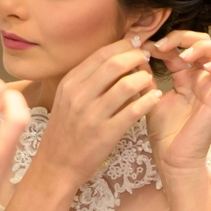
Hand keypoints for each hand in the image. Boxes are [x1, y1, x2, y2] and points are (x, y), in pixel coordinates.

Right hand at [37, 40, 159, 189]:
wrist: (56, 166)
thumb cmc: (65, 131)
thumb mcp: (67, 99)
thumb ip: (87, 80)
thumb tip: (114, 58)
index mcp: (69, 83)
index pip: (101, 54)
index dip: (124, 45)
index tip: (136, 44)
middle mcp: (78, 95)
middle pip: (115, 64)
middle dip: (136, 57)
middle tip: (147, 57)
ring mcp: (92, 115)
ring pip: (127, 85)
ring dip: (144, 78)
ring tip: (150, 79)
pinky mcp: (105, 134)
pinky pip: (133, 111)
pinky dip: (149, 101)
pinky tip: (155, 98)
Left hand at [142, 30, 210, 181]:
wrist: (172, 160)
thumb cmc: (163, 135)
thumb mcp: (149, 98)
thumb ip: (145, 76)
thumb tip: (134, 53)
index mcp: (186, 78)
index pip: (182, 47)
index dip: (166, 41)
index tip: (144, 47)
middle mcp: (203, 80)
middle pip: (205, 42)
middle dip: (184, 37)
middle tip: (161, 46)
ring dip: (204, 46)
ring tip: (183, 55)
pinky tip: (203, 68)